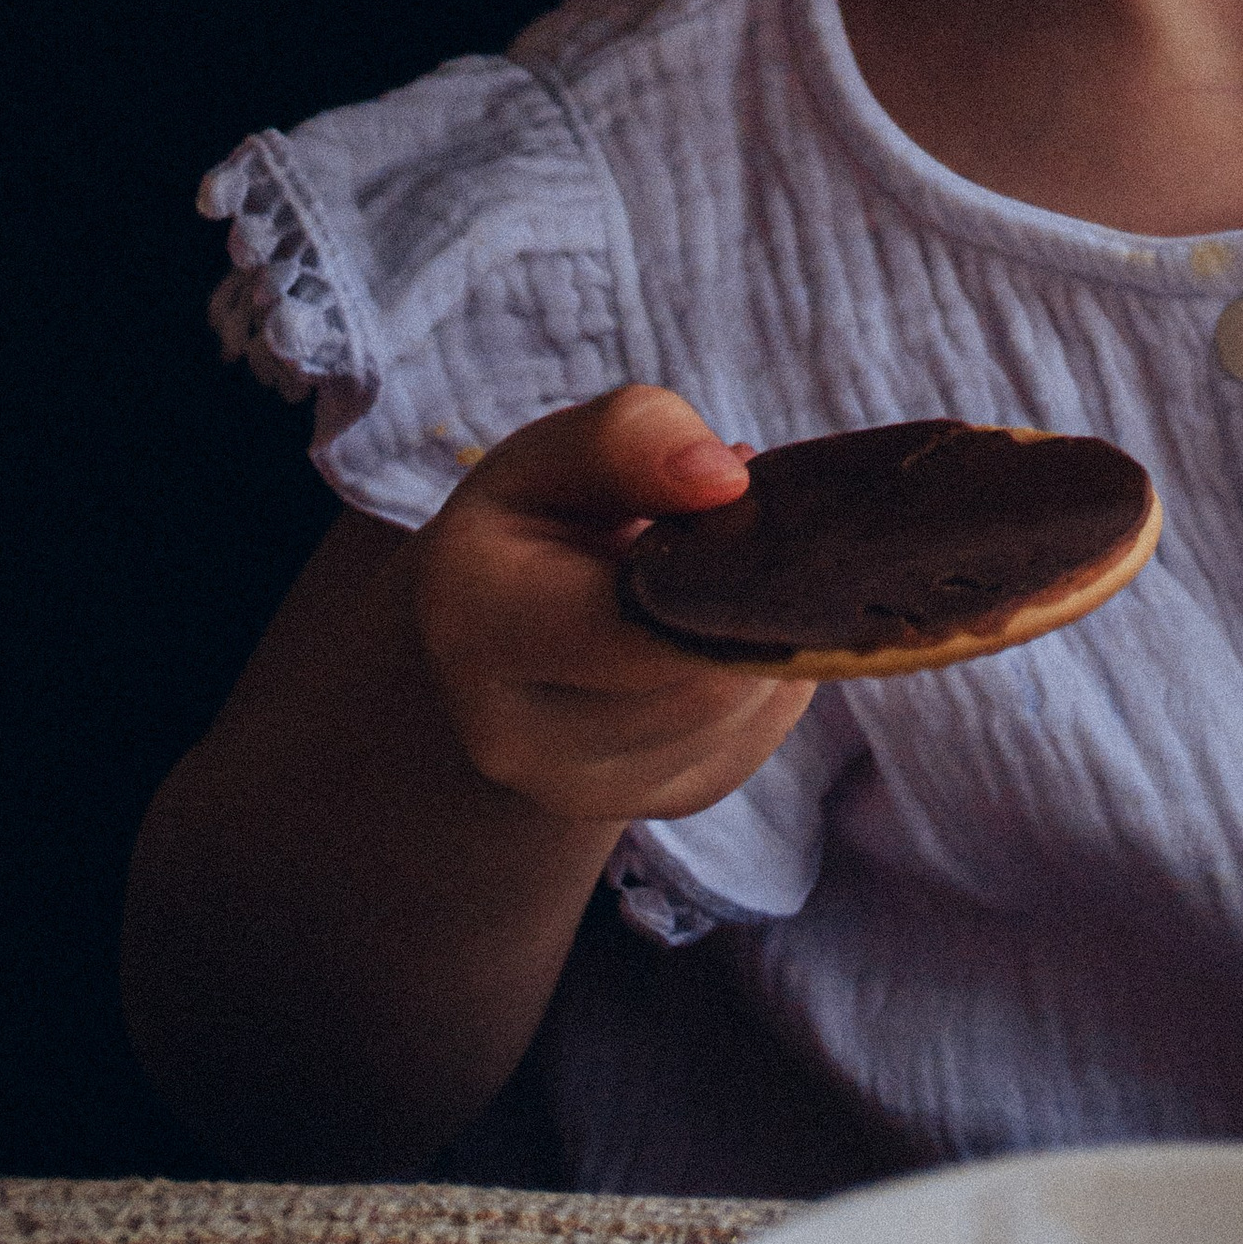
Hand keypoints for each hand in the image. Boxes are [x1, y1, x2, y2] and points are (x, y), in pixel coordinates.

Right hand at [405, 384, 816, 829]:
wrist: (500, 626)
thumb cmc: (535, 522)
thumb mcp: (557, 452)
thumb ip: (631, 437)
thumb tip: (725, 479)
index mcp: (475, 621)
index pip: (631, 616)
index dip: (716, 559)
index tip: (741, 494)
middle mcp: (512, 735)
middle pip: (700, 676)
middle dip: (749, 593)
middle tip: (744, 524)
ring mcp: (580, 791)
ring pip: (738, 711)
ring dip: (763, 632)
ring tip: (724, 572)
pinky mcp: (650, 806)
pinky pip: (755, 740)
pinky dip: (767, 678)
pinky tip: (724, 627)